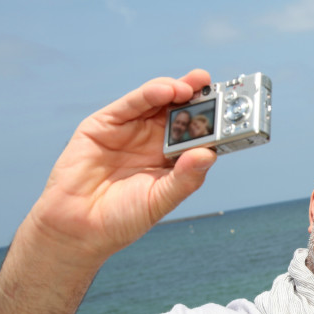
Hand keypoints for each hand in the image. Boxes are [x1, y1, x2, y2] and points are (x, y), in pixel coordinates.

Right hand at [27, 69, 216, 264]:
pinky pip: (131, 104)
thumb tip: (209, 154)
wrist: (78, 228)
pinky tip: (168, 89)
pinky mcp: (105, 124)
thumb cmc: (122, 218)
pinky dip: (150, 93)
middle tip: (220, 88)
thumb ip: (184, 178)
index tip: (234, 112)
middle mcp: (153, 141)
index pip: (197, 134)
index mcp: (171, 159)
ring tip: (196, 86)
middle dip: (201, 98)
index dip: (214, 122)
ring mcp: (130, 130)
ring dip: (178, 89)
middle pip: (181, 112)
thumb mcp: (160, 199)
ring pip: (158, 102)